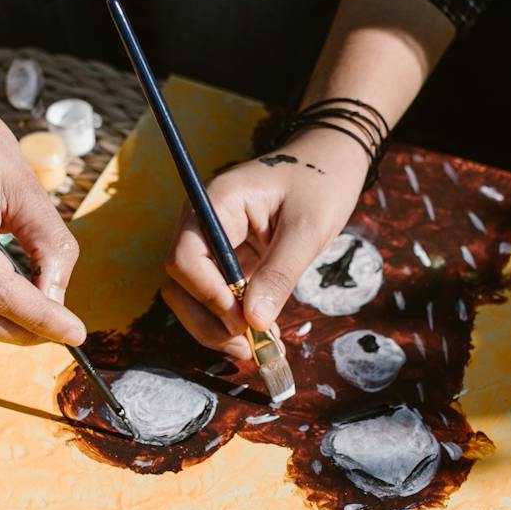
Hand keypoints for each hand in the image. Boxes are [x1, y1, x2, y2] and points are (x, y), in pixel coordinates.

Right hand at [160, 126, 369, 357]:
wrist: (330, 161)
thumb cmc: (321, 182)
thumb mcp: (309, 228)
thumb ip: (279, 273)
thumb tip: (253, 322)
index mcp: (216, 202)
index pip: (185, 257)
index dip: (208, 296)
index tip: (244, 322)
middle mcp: (203, 223)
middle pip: (180, 284)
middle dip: (209, 321)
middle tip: (251, 348)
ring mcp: (213, 243)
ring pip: (191, 297)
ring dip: (217, 329)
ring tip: (259, 348)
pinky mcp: (227, 259)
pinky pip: (215, 296)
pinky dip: (231, 321)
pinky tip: (261, 335)